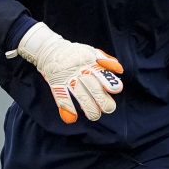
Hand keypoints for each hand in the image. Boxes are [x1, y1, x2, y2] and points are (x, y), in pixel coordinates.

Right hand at [8, 21, 123, 122]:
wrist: (49, 49)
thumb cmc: (74, 53)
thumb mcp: (90, 52)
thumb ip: (105, 60)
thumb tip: (120, 69)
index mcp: (90, 63)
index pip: (101, 73)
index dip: (109, 82)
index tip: (117, 89)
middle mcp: (79, 71)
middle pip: (92, 86)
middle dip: (101, 99)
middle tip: (109, 109)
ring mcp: (67, 78)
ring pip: (79, 94)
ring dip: (87, 106)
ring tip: (94, 116)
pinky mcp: (55, 83)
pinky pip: (61, 97)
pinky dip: (66, 108)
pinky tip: (72, 119)